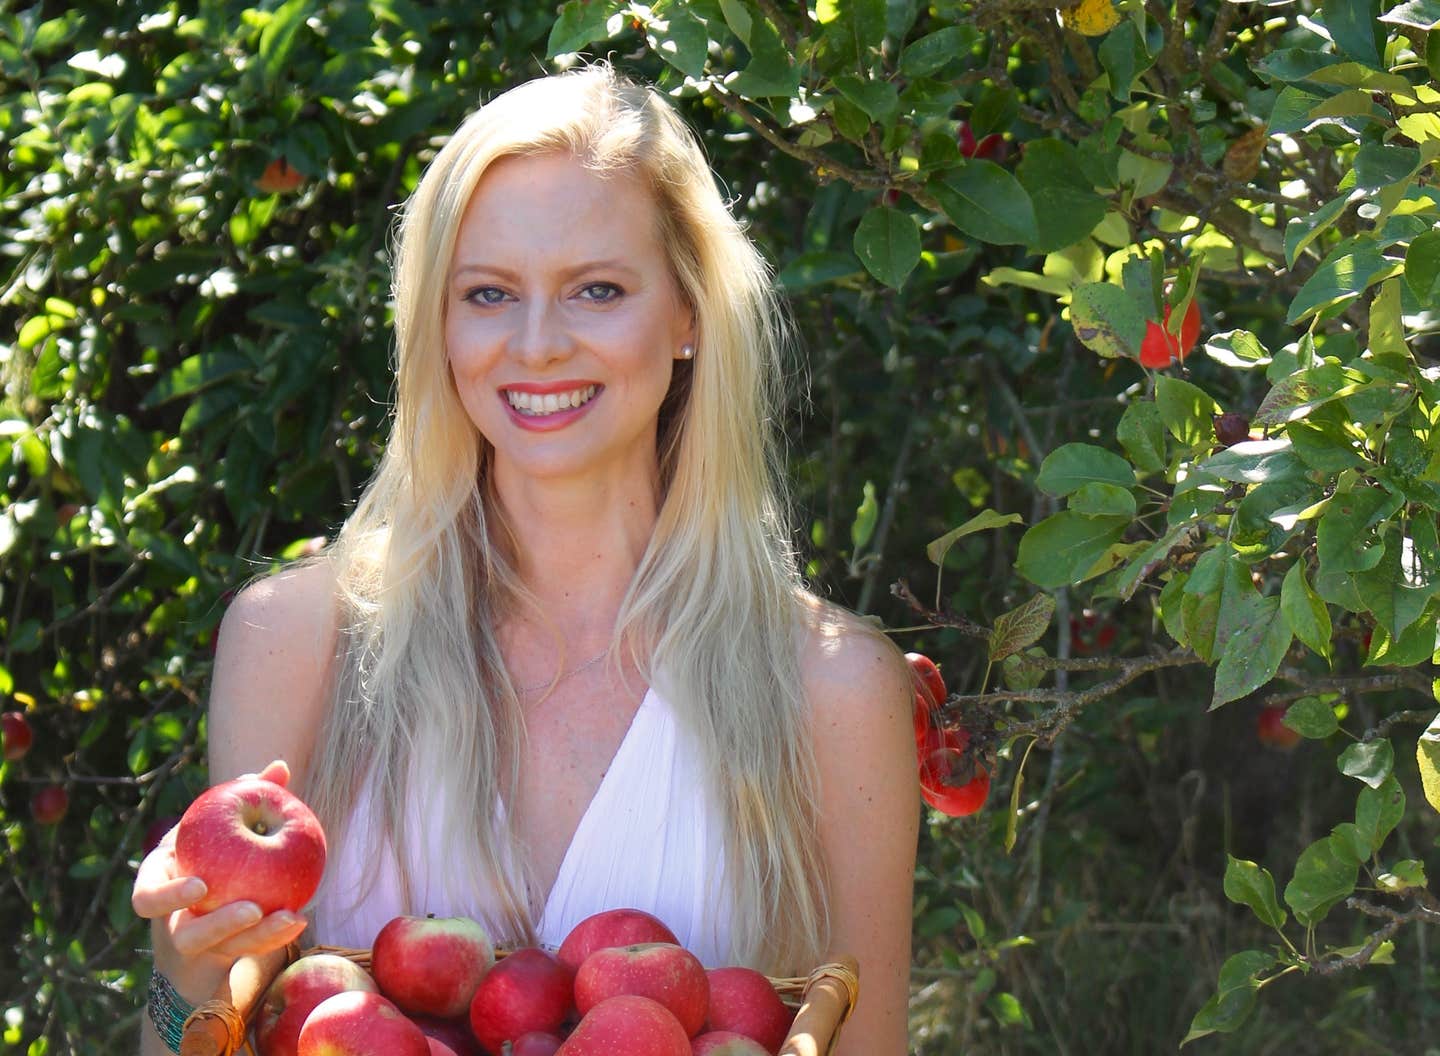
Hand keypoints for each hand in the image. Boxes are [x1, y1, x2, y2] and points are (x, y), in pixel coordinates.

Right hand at [131, 760, 309, 1000]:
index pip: (147, 899)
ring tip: (291, 917)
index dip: (169, 896)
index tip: (202, 884)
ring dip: (258, 937)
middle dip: (218, 925)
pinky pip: (248, 953)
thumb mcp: (217, 828)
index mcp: (160, 889)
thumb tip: (279, 766)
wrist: (203, 912)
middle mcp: (174, 923)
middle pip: (187, 936)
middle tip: (252, 909)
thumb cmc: (210, 855)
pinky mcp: (224, 958)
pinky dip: (274, 937)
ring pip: (224, 950)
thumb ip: (244, 798)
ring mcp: (200, 947)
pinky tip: (299, 919)